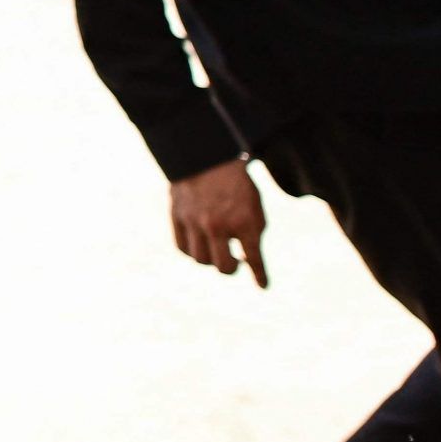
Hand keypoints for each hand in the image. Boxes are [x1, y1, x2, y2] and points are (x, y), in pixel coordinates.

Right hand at [169, 158, 267, 286]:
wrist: (207, 155)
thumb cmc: (236, 184)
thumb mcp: (253, 206)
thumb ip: (251, 233)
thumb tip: (243, 259)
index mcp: (244, 220)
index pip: (254, 257)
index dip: (259, 275)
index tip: (263, 286)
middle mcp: (218, 224)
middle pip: (223, 267)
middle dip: (231, 268)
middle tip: (234, 261)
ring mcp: (195, 221)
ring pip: (200, 259)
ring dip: (210, 259)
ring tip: (215, 250)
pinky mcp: (177, 216)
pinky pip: (182, 247)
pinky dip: (191, 251)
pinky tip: (199, 245)